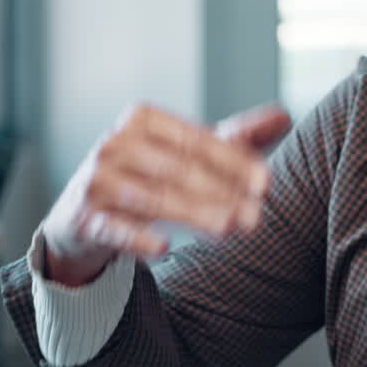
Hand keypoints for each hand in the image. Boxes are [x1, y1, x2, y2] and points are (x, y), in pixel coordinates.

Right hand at [41, 103, 291, 285]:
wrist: (84, 214)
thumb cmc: (147, 175)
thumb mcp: (188, 153)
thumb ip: (234, 137)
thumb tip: (283, 116)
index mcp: (144, 120)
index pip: (196, 140)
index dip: (234, 161)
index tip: (267, 184)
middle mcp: (116, 144)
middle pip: (177, 169)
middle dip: (221, 193)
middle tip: (256, 216)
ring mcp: (96, 181)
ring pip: (152, 199)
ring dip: (193, 214)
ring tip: (229, 229)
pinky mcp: (83, 218)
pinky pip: (113, 228)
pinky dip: (137, 238)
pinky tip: (163, 249)